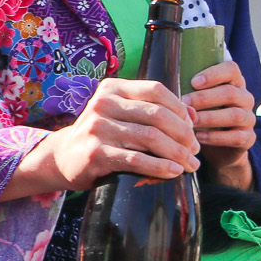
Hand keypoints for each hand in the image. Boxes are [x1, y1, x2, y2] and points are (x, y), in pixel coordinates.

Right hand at [3, 78, 196, 199]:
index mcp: (113, 88)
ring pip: (151, 138)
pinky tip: (174, 172)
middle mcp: (103, 103)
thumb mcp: (125, 115)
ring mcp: (97, 127)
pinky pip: (136, 160)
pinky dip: (160, 167)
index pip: (157, 91)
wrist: (64, 157)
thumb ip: (155, 110)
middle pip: (158, 115)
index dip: (181, 110)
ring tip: (190, 165)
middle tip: (195, 152)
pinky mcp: (95, 153)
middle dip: (184, 135)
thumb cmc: (104, 135)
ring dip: (177, 154)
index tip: (193, 130)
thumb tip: (193, 115)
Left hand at [185, 60, 256, 187]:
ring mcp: (249, 118)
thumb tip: (165, 85)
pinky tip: (199, 138)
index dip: (213, 74)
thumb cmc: (203, 116)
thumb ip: (189, 90)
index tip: (193, 82)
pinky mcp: (249, 138)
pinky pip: (236, 136)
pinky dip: (216, 137)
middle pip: (231, 92)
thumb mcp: (198, 100)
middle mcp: (245, 98)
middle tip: (184, 104)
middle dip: (205, 98)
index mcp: (234, 82)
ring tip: (191, 122)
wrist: (219, 148)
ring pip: (235, 115)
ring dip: (210, 118)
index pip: (231, 69)